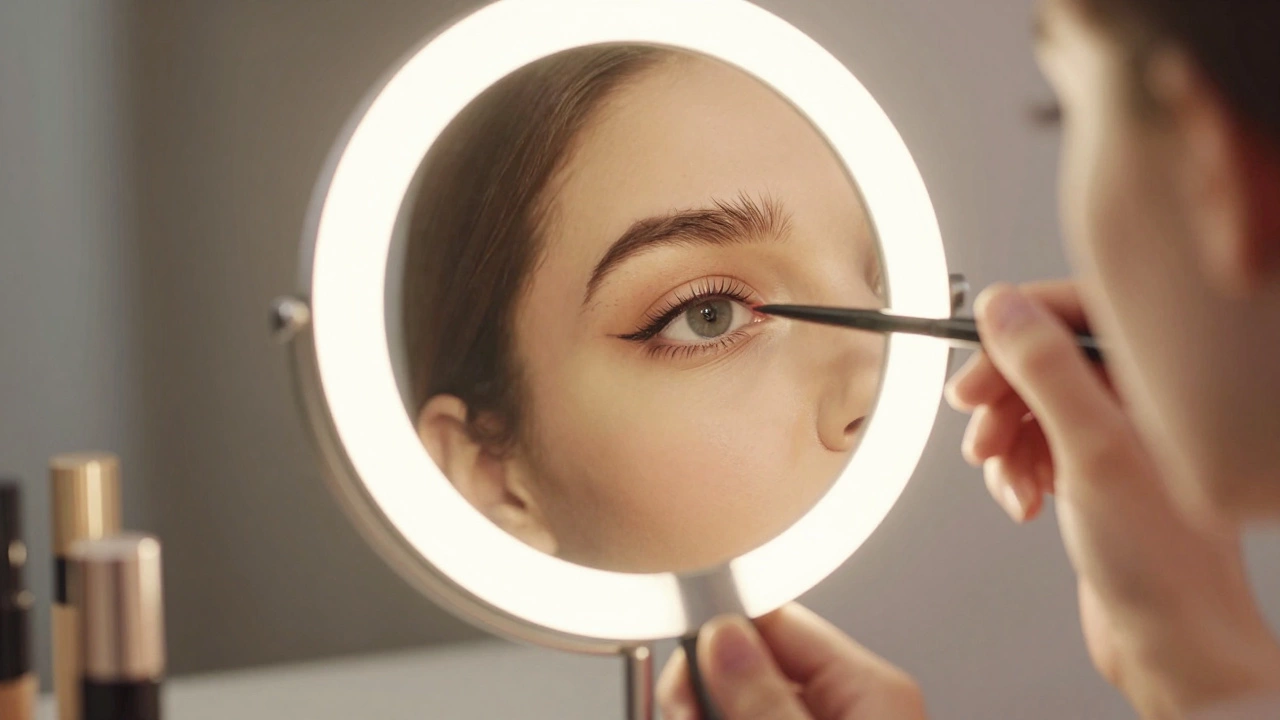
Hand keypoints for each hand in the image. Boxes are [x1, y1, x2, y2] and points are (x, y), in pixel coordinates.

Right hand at [656, 604, 926, 719]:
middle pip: (749, 664)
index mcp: (872, 690)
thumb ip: (763, 697)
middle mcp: (853, 706)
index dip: (719, 628)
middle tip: (684, 713)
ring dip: (704, 712)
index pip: (777, 620)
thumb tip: (723, 636)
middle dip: (705, 686)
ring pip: (738, 700)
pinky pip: (746, 718)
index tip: (679, 648)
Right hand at [949, 280, 1279, 716]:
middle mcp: (1141, 402)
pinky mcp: (1098, 475)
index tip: (976, 355)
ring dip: (1005, 440)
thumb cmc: (1163, 563)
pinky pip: (1038, 449)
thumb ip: (1046, 369)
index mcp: (1158, 382)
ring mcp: (1119, 439)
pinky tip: (1023, 500)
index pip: (1079, 310)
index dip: (1019, 327)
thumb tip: (1003, 306)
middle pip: (1047, 360)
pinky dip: (1017, 471)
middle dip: (1002, 394)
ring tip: (1005, 475)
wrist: (1172, 645)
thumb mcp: (1092, 448)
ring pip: (1035, 407)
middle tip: (975, 421)